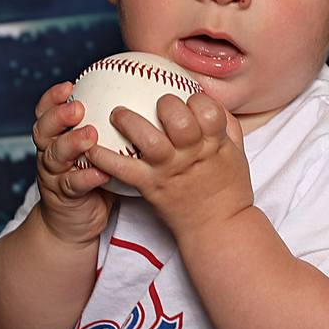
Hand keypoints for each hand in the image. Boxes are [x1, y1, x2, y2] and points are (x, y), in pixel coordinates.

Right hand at [30, 81, 114, 245]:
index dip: (53, 97)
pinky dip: (86, 178)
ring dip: (71, 143)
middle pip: (44, 129)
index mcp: (55, 138)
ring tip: (89, 136)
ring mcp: (53, 176)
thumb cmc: (93, 179)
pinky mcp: (63, 197)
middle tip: (78, 108)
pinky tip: (101, 173)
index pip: (46, 111)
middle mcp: (49, 153)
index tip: (70, 84)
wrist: (74, 223)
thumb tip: (142, 100)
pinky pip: (72, 185)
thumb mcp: (98, 151)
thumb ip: (108, 130)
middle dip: (58, 116)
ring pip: (54, 155)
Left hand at [88, 92, 252, 238]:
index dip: (197, 100)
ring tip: (118, 114)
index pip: (207, 110)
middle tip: (156, 105)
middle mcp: (191, 154)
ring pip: (148, 139)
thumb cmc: (228, 189)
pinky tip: (92, 149)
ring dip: (129, 121)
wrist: (218, 227)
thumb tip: (209, 100)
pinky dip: (104, 158)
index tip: (189, 101)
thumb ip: (225, 126)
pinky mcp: (150, 186)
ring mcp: (169, 170)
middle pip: (178, 120)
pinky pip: (122, 170)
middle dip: (165, 104)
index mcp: (214, 144)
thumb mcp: (236, 153)